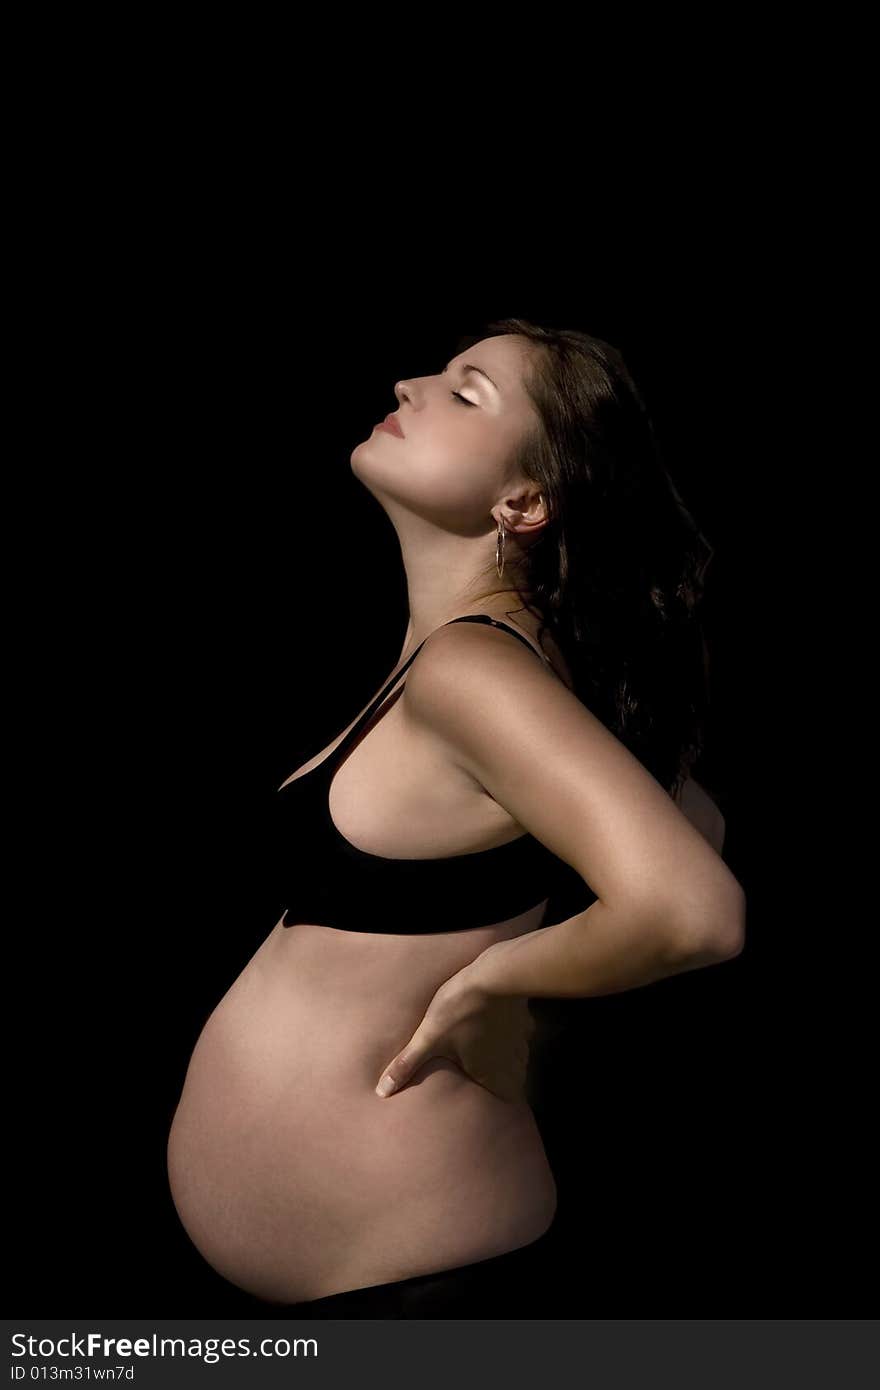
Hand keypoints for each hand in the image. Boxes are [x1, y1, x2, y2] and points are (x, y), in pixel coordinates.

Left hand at [374, 969, 536, 1104]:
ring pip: (515, 1059)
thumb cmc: (460, 1009)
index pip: (505, 1103)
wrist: (495, 972)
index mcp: (493, 1075)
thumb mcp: (428, 1037)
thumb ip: (407, 1065)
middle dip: (498, 1083)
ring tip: (484, 1055)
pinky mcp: (523, 1020)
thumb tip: (382, 1092)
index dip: (497, 1107)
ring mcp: (521, 1042)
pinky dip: (507, 1036)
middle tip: (480, 1081)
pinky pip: (518, 1036)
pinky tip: (493, 1026)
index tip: (486, 1106)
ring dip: (502, 1059)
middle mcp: (512, 1064)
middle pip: (511, 1082)